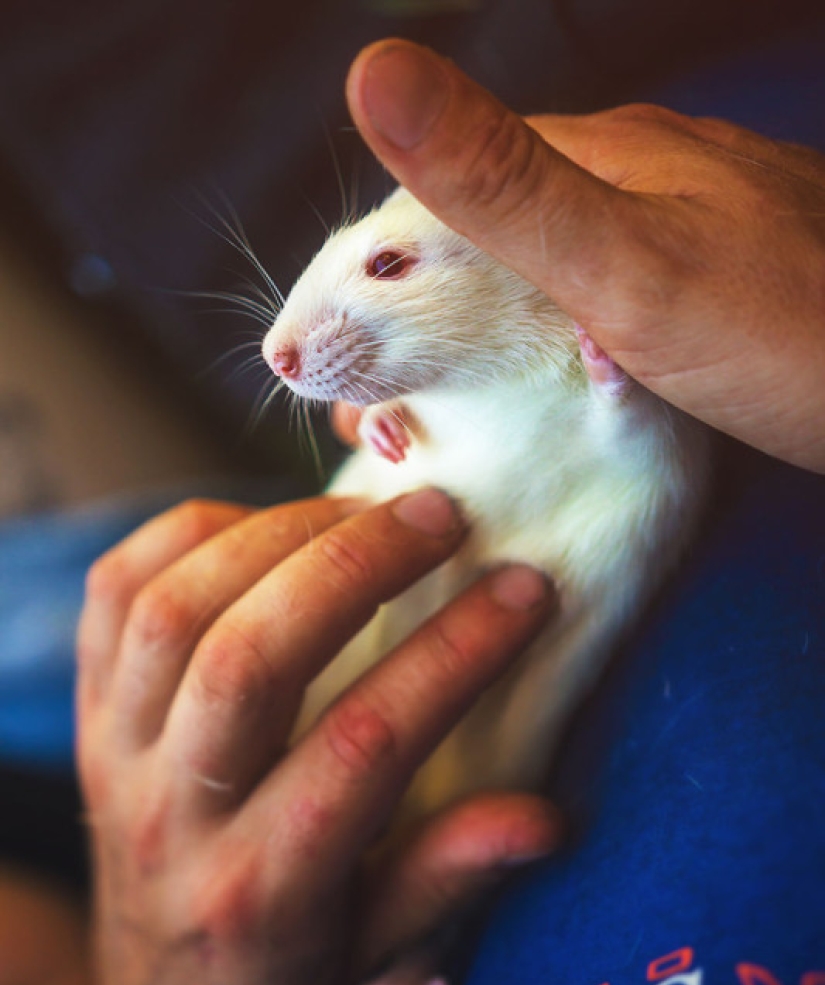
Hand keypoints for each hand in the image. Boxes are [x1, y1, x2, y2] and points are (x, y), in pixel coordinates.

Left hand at [77, 493, 561, 984]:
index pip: (363, 748)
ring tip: (364, 512)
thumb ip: (450, 876)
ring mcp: (115, 758)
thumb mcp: (377, 952)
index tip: (526, 590)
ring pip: (174, 611)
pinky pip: (113, 596)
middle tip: (443, 515)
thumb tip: (547, 818)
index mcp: (264, 892)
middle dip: (356, 564)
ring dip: (277, 534)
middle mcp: (176, 817)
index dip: (455, 654)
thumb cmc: (285, 979)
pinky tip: (266, 526)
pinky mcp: (87, 716)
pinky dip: (188, 536)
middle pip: (250, 658)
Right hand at [345, 40, 824, 470]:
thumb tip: (371, 68)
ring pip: (537, 281)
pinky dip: (537, 359)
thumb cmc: (796, 338)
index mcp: (605, 155)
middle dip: (403, 325)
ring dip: (466, 349)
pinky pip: (591, 314)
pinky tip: (533, 402)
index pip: (437, 193)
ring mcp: (679, 234)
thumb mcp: (624, 263)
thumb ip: (498, 182)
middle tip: (366, 418)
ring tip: (422, 429)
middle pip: (483, 239)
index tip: (303, 361)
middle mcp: (639, 180)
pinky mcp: (708, 294)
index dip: (357, 276)